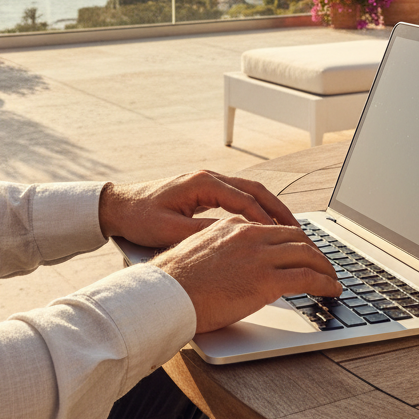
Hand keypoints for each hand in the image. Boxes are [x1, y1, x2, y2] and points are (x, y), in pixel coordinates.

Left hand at [99, 171, 296, 247]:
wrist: (118, 206)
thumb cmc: (139, 218)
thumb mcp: (169, 230)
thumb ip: (201, 234)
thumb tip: (232, 240)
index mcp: (203, 184)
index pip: (246, 201)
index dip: (267, 222)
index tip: (284, 240)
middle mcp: (210, 178)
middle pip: (257, 191)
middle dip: (280, 211)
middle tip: (300, 233)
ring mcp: (209, 182)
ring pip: (252, 192)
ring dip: (272, 209)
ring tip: (291, 230)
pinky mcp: (206, 190)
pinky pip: (241, 197)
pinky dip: (258, 210)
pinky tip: (266, 227)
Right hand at [152, 216, 341, 333]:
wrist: (165, 295)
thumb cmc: (175, 283)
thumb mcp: (199, 252)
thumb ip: (222, 251)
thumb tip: (236, 265)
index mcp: (232, 226)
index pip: (274, 228)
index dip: (294, 241)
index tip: (302, 251)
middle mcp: (249, 234)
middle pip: (296, 237)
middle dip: (315, 251)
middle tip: (324, 265)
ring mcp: (259, 256)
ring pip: (307, 254)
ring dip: (326, 268)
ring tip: (332, 279)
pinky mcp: (266, 279)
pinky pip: (308, 278)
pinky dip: (325, 283)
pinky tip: (331, 290)